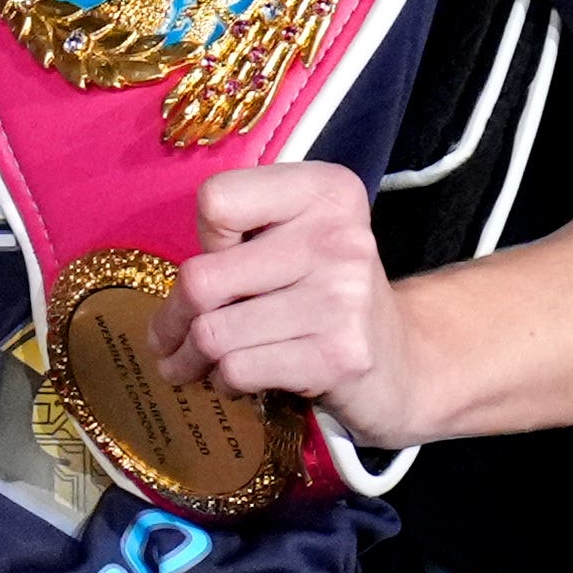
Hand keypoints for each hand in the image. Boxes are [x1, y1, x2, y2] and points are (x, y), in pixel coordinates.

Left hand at [175, 158, 408, 431]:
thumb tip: (170, 298)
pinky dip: (224, 382)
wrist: (404, 361)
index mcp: (325, 191)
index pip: (216, 200)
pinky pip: (238, 369)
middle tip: (167, 338)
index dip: (207, 238)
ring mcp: (343, 297)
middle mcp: (339, 236)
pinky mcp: (339, 356)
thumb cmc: (325, 293)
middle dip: (172, 318)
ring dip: (190, 359)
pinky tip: (238, 380)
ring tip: (194, 364)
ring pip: (212, 334)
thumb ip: (238, 238)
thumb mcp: (293, 240)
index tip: (224, 259)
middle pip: (201, 279)